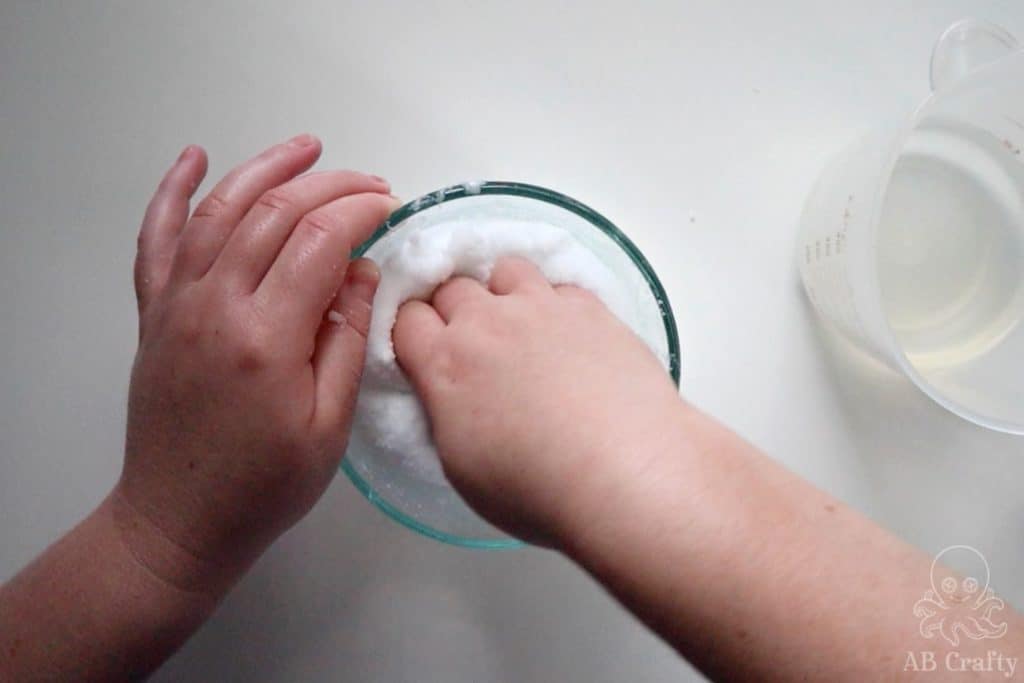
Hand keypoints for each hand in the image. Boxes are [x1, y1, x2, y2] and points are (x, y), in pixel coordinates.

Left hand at [117, 136, 397, 589]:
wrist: (179, 520)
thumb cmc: (264, 486)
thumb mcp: (329, 427)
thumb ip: (347, 341)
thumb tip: (362, 272)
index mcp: (265, 338)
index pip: (318, 242)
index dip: (359, 213)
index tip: (389, 208)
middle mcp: (214, 306)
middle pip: (273, 214)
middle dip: (328, 187)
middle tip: (369, 185)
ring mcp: (177, 305)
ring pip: (220, 211)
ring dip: (264, 170)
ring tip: (306, 148)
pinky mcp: (155, 313)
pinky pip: (158, 238)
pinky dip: (173, 193)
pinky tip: (192, 159)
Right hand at [393, 257, 681, 545]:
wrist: (623, 474)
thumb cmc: (539, 488)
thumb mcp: (460, 467)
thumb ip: (444, 413)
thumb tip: (447, 395)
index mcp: (446, 364)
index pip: (406, 319)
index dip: (414, 332)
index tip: (424, 348)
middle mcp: (488, 324)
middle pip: (453, 288)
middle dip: (453, 309)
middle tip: (472, 344)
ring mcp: (542, 309)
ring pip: (507, 270)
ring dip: (503, 291)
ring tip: (520, 324)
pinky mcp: (591, 310)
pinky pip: (561, 286)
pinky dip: (557, 302)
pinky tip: (568, 333)